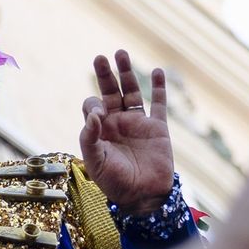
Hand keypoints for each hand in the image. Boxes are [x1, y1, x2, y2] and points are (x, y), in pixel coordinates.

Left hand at [79, 51, 175, 215]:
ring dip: (126, 74)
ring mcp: (138, 123)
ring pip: (131, 92)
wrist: (143, 196)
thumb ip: (89, 137)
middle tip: (100, 57)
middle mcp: (117, 123)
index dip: (93, 104)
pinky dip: (159, 88)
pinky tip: (157, 71)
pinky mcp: (158, 128)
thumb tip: (94, 111)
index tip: (100, 113)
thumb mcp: (95, 161)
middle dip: (104, 75)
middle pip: (109, 92)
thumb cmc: (114, 182)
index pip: (92, 107)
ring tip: (121, 53)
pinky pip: (159, 104)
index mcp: (99, 131)